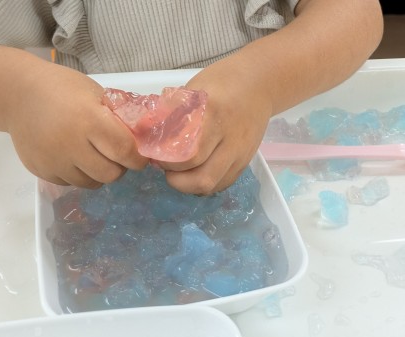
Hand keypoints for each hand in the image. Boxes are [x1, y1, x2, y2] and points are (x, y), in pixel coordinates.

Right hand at [7, 63, 148, 187]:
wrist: (18, 94)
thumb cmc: (62, 88)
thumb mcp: (95, 94)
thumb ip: (117, 118)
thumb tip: (141, 140)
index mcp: (89, 120)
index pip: (124, 151)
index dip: (137, 158)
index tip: (139, 156)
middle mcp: (71, 144)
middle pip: (110, 174)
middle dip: (119, 167)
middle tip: (116, 156)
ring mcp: (54, 161)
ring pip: (91, 183)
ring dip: (98, 173)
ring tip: (93, 155)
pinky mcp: (42, 171)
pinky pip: (70, 183)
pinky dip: (78, 174)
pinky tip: (73, 157)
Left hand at [155, 58, 272, 194]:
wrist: (260, 84)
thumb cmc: (222, 81)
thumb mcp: (193, 89)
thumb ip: (172, 113)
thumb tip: (144, 132)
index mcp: (214, 116)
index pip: (189, 154)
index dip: (168, 162)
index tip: (155, 154)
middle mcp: (230, 140)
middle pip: (202, 178)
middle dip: (177, 180)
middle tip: (165, 167)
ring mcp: (240, 154)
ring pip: (213, 185)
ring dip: (190, 186)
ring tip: (179, 172)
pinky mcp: (245, 162)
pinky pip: (223, 183)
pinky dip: (205, 185)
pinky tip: (195, 173)